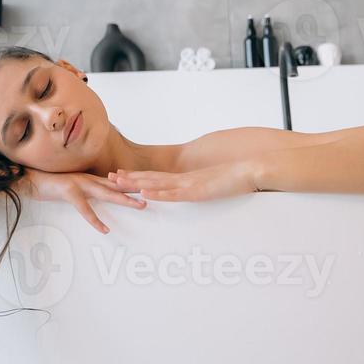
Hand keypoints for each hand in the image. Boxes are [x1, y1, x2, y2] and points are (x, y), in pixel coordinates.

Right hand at [21, 169, 145, 233]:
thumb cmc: (50, 184)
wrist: (29, 178)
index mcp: (90, 178)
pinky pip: (84, 208)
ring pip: (106, 192)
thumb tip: (100, 196)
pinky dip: (95, 219)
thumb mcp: (73, 187)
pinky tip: (104, 229)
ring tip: (139, 206)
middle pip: (117, 185)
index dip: (134, 184)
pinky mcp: (68, 191)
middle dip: (136, 190)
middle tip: (154, 196)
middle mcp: (88, 179)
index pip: (117, 181)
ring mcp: (79, 184)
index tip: (151, 188)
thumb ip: (87, 190)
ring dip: (124, 199)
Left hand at [107, 161, 258, 201]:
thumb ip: (207, 188)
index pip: (159, 178)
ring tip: (117, 182)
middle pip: (152, 178)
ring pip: (158, 184)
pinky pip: (175, 193)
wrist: (254, 170)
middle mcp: (185, 179)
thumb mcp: (218, 186)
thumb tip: (202, 193)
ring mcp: (190, 184)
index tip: (122, 176)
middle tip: (109, 177)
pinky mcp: (198, 191)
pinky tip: (145, 193)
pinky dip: (159, 193)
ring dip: (137, 183)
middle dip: (130, 178)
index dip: (139, 177)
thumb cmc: (239, 179)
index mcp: (188, 179)